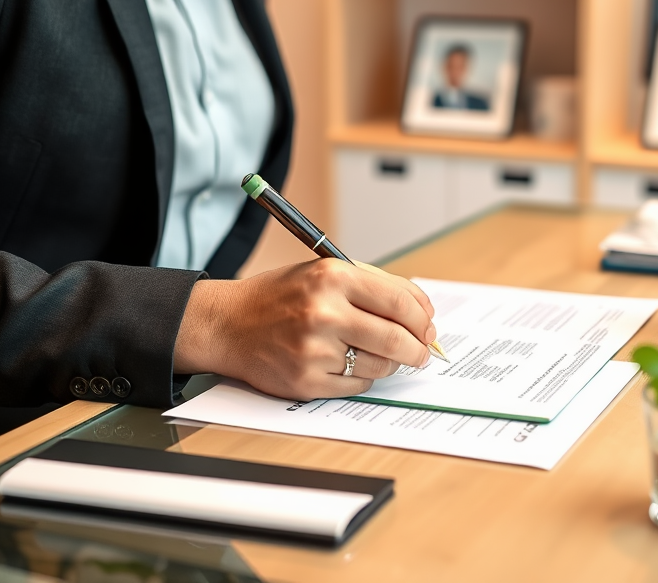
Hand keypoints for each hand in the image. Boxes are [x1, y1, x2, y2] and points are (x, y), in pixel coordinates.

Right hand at [174, 258, 435, 399]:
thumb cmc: (282, 296)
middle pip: (396, 338)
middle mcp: (323, 312)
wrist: (228, 324)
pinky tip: (351, 363)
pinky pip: (357, 384)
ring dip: (392, 363)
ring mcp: (314, 349)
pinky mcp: (306, 381)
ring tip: (384, 355)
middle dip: (418, 348)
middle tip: (423, 352)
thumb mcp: (324, 271)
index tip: (429, 325)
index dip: (423, 317)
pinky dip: (363, 376)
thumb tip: (422, 312)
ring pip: (381, 365)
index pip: (399, 301)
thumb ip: (373, 285)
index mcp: (333, 277)